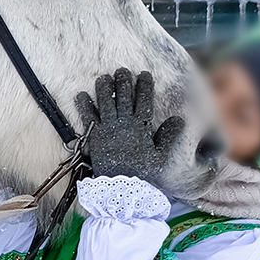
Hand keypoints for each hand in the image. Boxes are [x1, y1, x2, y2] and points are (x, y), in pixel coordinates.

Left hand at [72, 68, 187, 186]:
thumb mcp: (161, 157)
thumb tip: (179, 119)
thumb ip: (169, 137)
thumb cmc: (143, 174)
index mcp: (142, 128)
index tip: (144, 74)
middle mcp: (124, 125)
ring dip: (104, 89)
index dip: (145, 86)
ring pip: (105, 103)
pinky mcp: (94, 137)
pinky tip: (81, 94)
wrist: (122, 190)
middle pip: (123, 98)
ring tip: (103, 77)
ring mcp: (108, 130)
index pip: (144, 101)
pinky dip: (84, 106)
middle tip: (122, 70)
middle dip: (123, 82)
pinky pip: (88, 118)